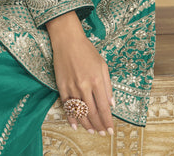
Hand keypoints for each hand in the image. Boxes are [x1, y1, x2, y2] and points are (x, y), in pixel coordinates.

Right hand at [46, 11, 113, 135]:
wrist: (67, 40)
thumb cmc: (87, 50)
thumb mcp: (102, 65)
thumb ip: (108, 85)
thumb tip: (112, 104)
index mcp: (97, 80)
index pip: (103, 107)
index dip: (107, 121)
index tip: (111, 130)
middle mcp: (84, 85)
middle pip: (92, 112)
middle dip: (99, 125)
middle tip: (102, 133)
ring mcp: (72, 86)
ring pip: (80, 112)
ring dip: (86, 124)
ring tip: (92, 131)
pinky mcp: (62, 86)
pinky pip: (67, 106)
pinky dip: (71, 117)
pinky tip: (76, 125)